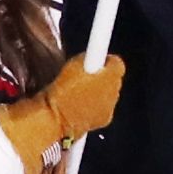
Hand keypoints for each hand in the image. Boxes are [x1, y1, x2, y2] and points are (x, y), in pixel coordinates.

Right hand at [0, 54, 124, 166]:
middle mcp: (116, 91)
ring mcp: (111, 106)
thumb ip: (89, 57)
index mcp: (112, 74)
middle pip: (113, 79)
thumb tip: (92, 54)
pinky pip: (103, 108)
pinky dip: (95, 106)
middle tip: (83, 77)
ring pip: (109, 94)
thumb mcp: (74, 63)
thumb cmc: (62, 91)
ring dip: (98, 92)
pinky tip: (80, 105)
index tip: (96, 60)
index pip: (117, 62)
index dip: (104, 61)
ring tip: (78, 92)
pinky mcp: (105, 119)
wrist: (56, 117)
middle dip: (101, 77)